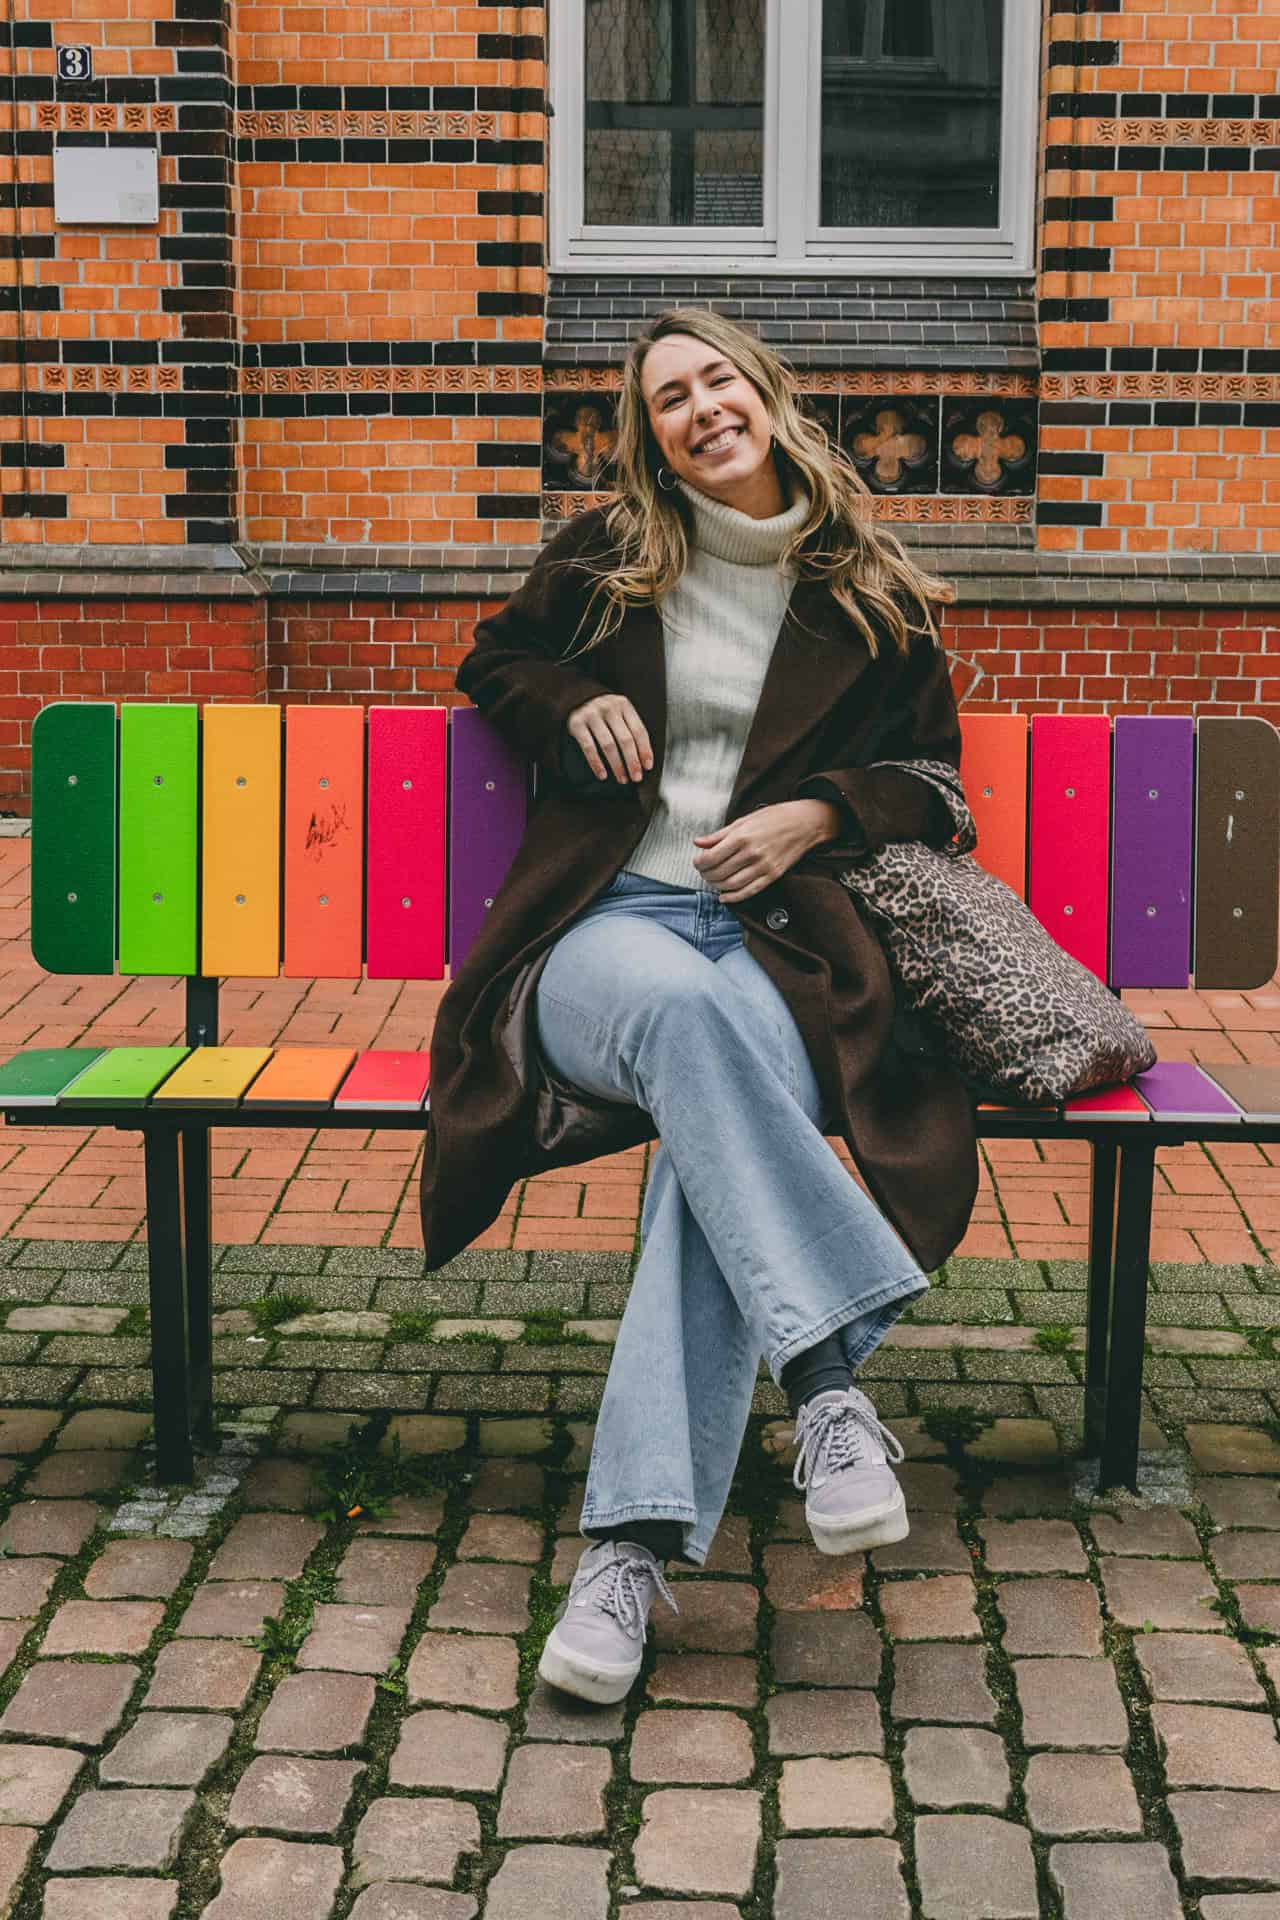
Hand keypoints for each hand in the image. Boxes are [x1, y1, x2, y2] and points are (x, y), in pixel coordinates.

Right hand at [565, 693, 653, 782]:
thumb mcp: (619, 712)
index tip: (647, 766)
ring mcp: (592, 715)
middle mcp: (609, 708)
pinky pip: (589, 747)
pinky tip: (602, 774)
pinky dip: (596, 763)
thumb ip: (630, 728)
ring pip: (608, 745)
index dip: (645, 750)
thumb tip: (643, 758)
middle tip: (636, 776)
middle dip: (632, 762)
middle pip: (625, 740)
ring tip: (622, 778)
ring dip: (617, 765)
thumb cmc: (603, 711)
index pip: (639, 731)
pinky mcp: (577, 723)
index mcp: (624, 705)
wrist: (577, 696)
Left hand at [693, 799, 842, 903]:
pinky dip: (734, 897)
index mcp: (741, 836)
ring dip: (717, 886)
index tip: (697, 862)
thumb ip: (719, 834)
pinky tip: (724, 897)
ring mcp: (763, 866)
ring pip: (731, 884)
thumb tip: (698, 842)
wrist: (805, 823)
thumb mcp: (744, 820)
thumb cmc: (774, 818)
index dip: (700, 863)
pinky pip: (749, 891)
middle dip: (706, 875)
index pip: (711, 857)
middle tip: (703, 872)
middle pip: (719, 872)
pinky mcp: (773, 875)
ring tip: (713, 881)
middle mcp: (751, 853)